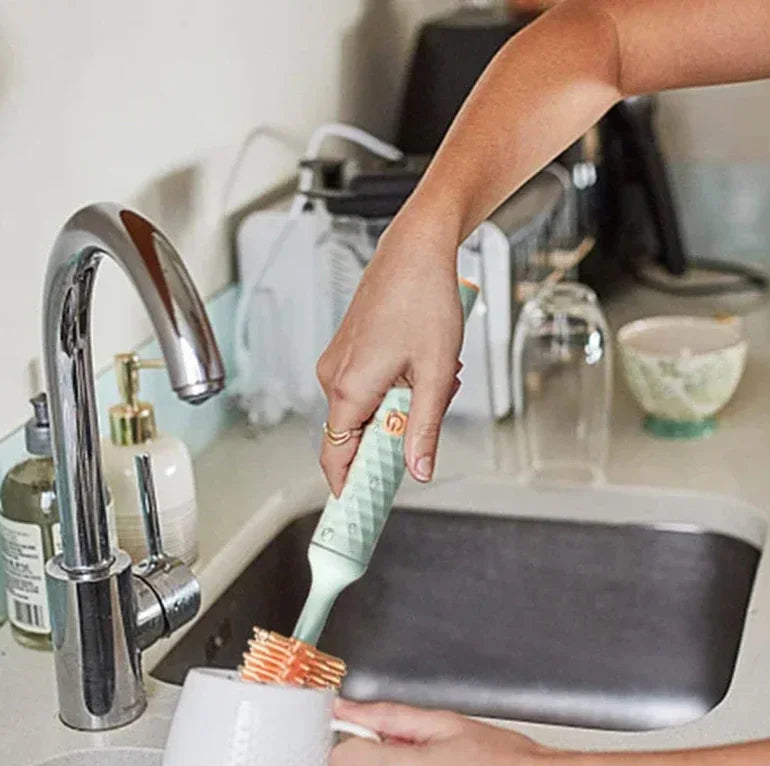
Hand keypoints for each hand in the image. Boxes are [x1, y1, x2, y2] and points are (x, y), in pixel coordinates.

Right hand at [315, 221, 463, 495]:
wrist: (417, 250)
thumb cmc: (424, 300)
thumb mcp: (436, 375)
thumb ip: (424, 430)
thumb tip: (418, 470)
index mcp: (349, 389)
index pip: (335, 457)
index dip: (347, 488)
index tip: (359, 511)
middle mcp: (334, 378)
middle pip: (354, 436)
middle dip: (395, 437)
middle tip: (429, 422)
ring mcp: (338, 362)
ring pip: (367, 410)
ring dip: (402, 409)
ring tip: (435, 377)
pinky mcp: (348, 350)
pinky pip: (367, 388)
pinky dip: (396, 389)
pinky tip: (423, 366)